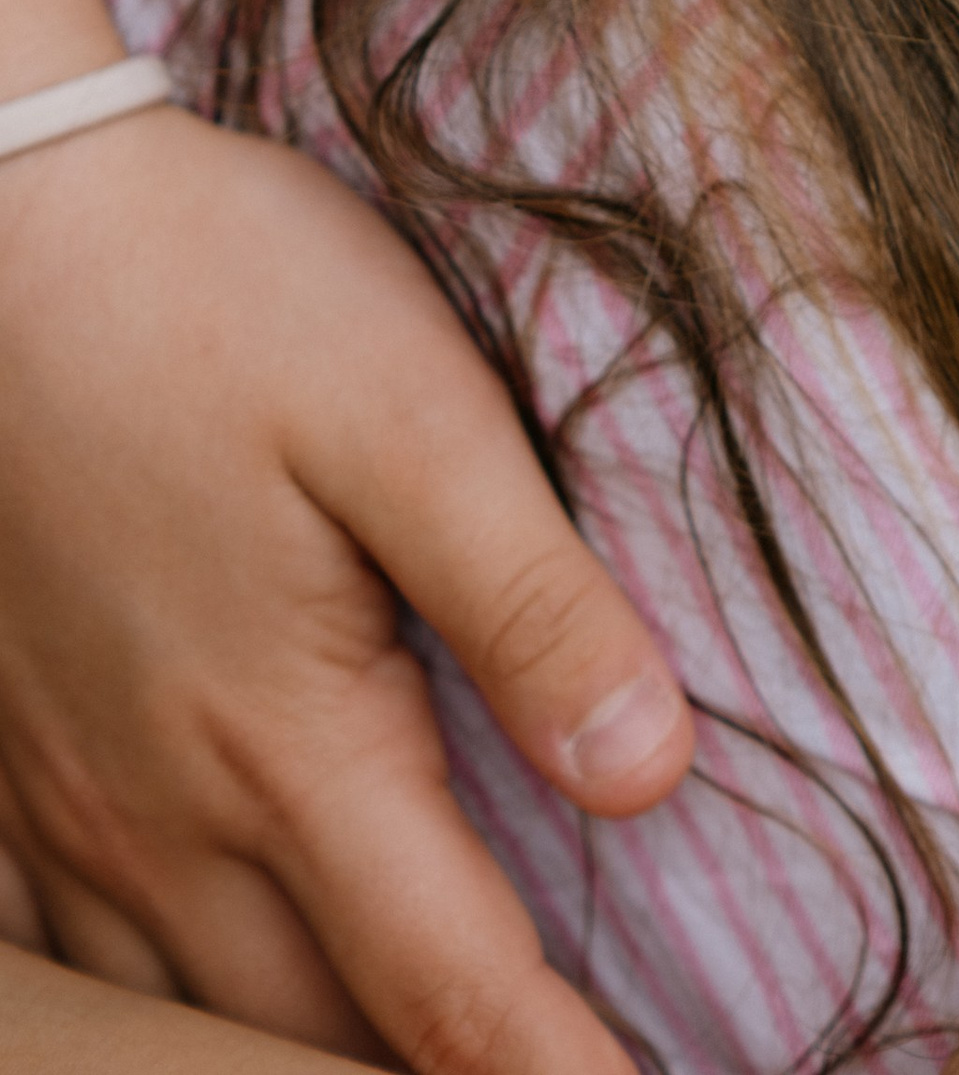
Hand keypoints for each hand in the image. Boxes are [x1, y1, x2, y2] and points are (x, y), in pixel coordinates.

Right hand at [0, 104, 694, 1074]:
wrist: (11, 212)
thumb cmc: (223, 290)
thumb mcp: (415, 413)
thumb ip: (532, 602)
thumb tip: (652, 776)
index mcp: (285, 741)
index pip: (451, 989)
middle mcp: (163, 813)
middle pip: (307, 1046)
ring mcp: (72, 799)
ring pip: (186, 1024)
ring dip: (297, 1070)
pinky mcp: (22, 756)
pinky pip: (86, 965)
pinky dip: (171, 1022)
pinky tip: (225, 1006)